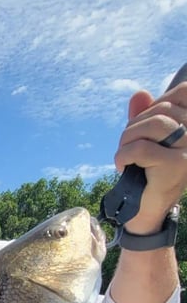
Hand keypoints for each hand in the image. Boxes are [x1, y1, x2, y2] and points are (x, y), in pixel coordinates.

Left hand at [114, 79, 186, 233]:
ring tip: (124, 155)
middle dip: (134, 125)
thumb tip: (139, 94)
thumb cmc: (146, 172)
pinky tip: (122, 166)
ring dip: (128, 138)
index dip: (157, 102)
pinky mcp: (176, 166)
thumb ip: (144, 114)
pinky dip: (123, 155)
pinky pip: (141, 149)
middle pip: (162, 109)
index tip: (143, 125)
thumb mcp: (145, 138)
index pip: (183, 92)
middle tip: (127, 145)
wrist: (145, 211)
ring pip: (153, 125)